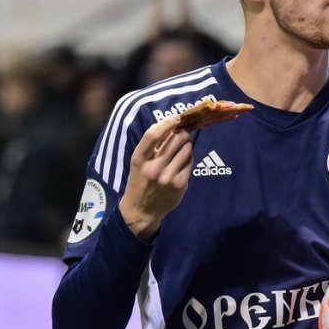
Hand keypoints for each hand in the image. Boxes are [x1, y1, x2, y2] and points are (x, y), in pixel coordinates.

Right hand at [119, 115, 192, 239]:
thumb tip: (173, 125)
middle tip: (183, 132)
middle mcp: (153, 168)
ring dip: (187, 144)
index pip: (153, 135)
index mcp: (139, 159)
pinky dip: (188, 157)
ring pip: (186, 149)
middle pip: (175, 139)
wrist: (141, 210)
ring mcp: (167, 177)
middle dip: (182, 133)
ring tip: (182, 147)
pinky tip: (183, 160)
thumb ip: (152, 146)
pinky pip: (190, 162)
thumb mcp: (138, 162)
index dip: (167, 123)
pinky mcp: (179, 185)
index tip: (177, 117)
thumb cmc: (140, 180)